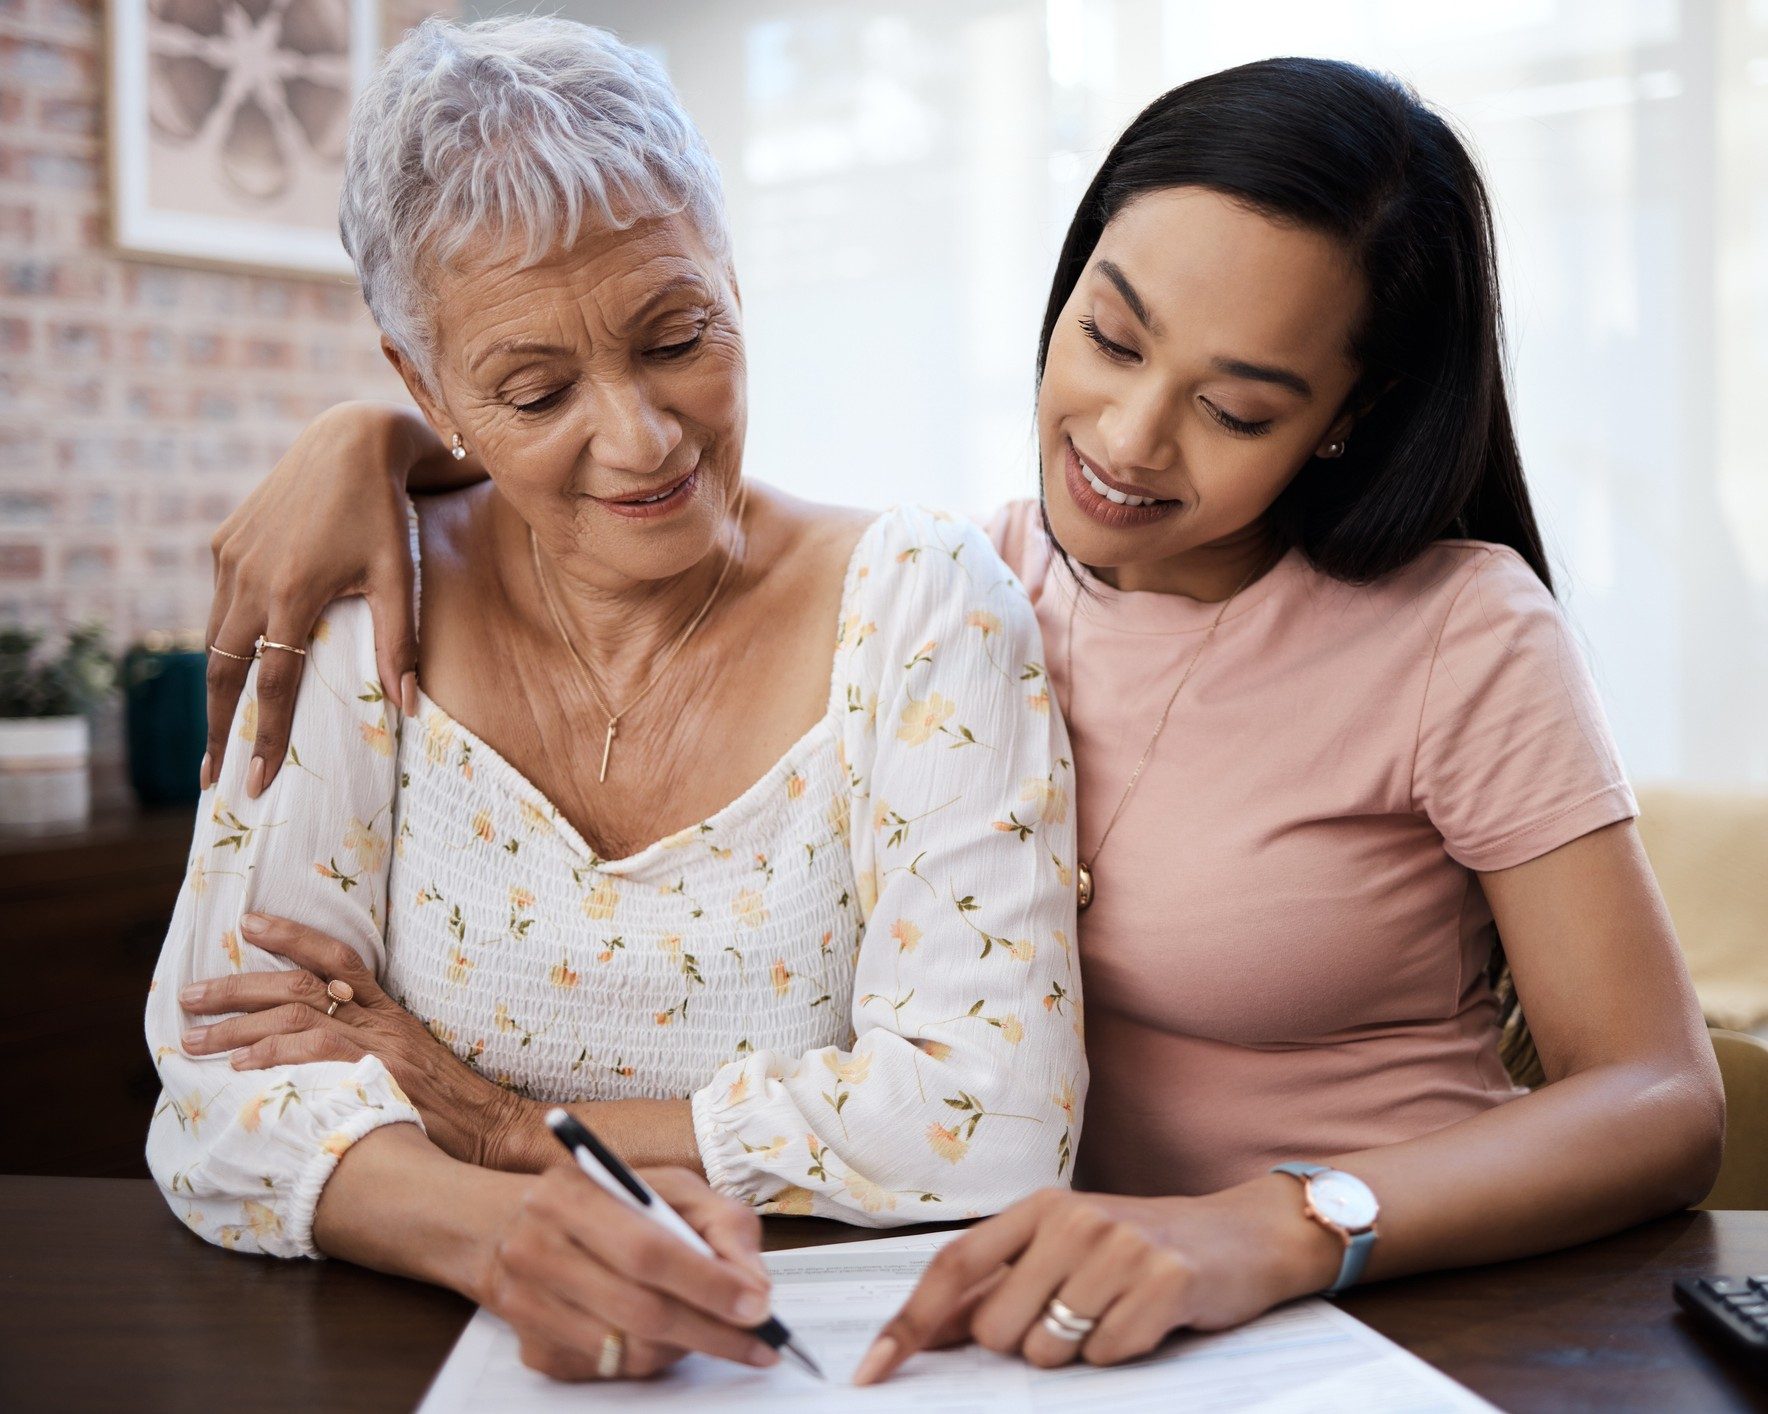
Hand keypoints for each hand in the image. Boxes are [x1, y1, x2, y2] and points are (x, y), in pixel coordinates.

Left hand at [179, 912, 523, 1167]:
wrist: (496, 1132)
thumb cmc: (451, 1109)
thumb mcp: (411, 1064)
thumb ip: (368, 1048)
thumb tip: (307, 1048)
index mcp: (390, 1012)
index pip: (337, 957)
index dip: (291, 935)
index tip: (247, 922)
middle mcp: (383, 1022)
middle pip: (303, 984)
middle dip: (239, 987)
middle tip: (190, 997)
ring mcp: (381, 1049)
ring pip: (300, 1015)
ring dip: (239, 1026)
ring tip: (195, 1041)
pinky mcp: (380, 1077)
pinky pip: (319, 1053)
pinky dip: (276, 1054)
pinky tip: (242, 1065)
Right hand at [204, 401, 427, 797]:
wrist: (350, 442)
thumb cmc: (385, 513)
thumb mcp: (401, 576)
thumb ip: (400, 643)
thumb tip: (407, 707)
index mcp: (291, 593)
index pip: (273, 686)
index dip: (266, 738)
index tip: (258, 783)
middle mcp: (247, 578)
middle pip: (223, 672)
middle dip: (218, 729)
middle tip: (213, 779)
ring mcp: (229, 558)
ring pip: (213, 638)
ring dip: (216, 687)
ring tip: (220, 734)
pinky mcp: (223, 541)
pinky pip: (219, 602)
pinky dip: (224, 638)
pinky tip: (236, 664)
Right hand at [482, 1164, 779, 1381]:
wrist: (509, 1225)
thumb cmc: (604, 1201)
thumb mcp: (667, 1187)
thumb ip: (720, 1223)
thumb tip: (754, 1285)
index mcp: (570, 1194)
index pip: (648, 1249)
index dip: (708, 1282)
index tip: (757, 1305)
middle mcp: (538, 1250)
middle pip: (641, 1309)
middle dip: (713, 1330)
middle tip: (759, 1341)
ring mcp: (528, 1306)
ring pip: (630, 1349)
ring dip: (685, 1345)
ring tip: (712, 1327)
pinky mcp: (533, 1350)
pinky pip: (612, 1370)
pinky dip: (652, 1357)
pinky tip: (663, 1332)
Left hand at [854, 1181, 1342, 1382]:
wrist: (1243, 1235)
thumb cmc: (1142, 1248)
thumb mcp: (1066, 1249)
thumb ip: (999, 1285)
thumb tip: (925, 1335)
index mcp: (1039, 1208)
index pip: (953, 1268)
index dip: (909, 1323)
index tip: (871, 1370)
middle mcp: (1072, 1218)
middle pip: (997, 1329)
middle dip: (1023, 1345)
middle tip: (1072, 1317)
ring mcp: (1119, 1248)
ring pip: (1047, 1351)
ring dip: (1075, 1352)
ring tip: (1113, 1314)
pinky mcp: (1164, 1281)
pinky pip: (1104, 1356)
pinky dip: (1120, 1354)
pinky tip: (1145, 1322)